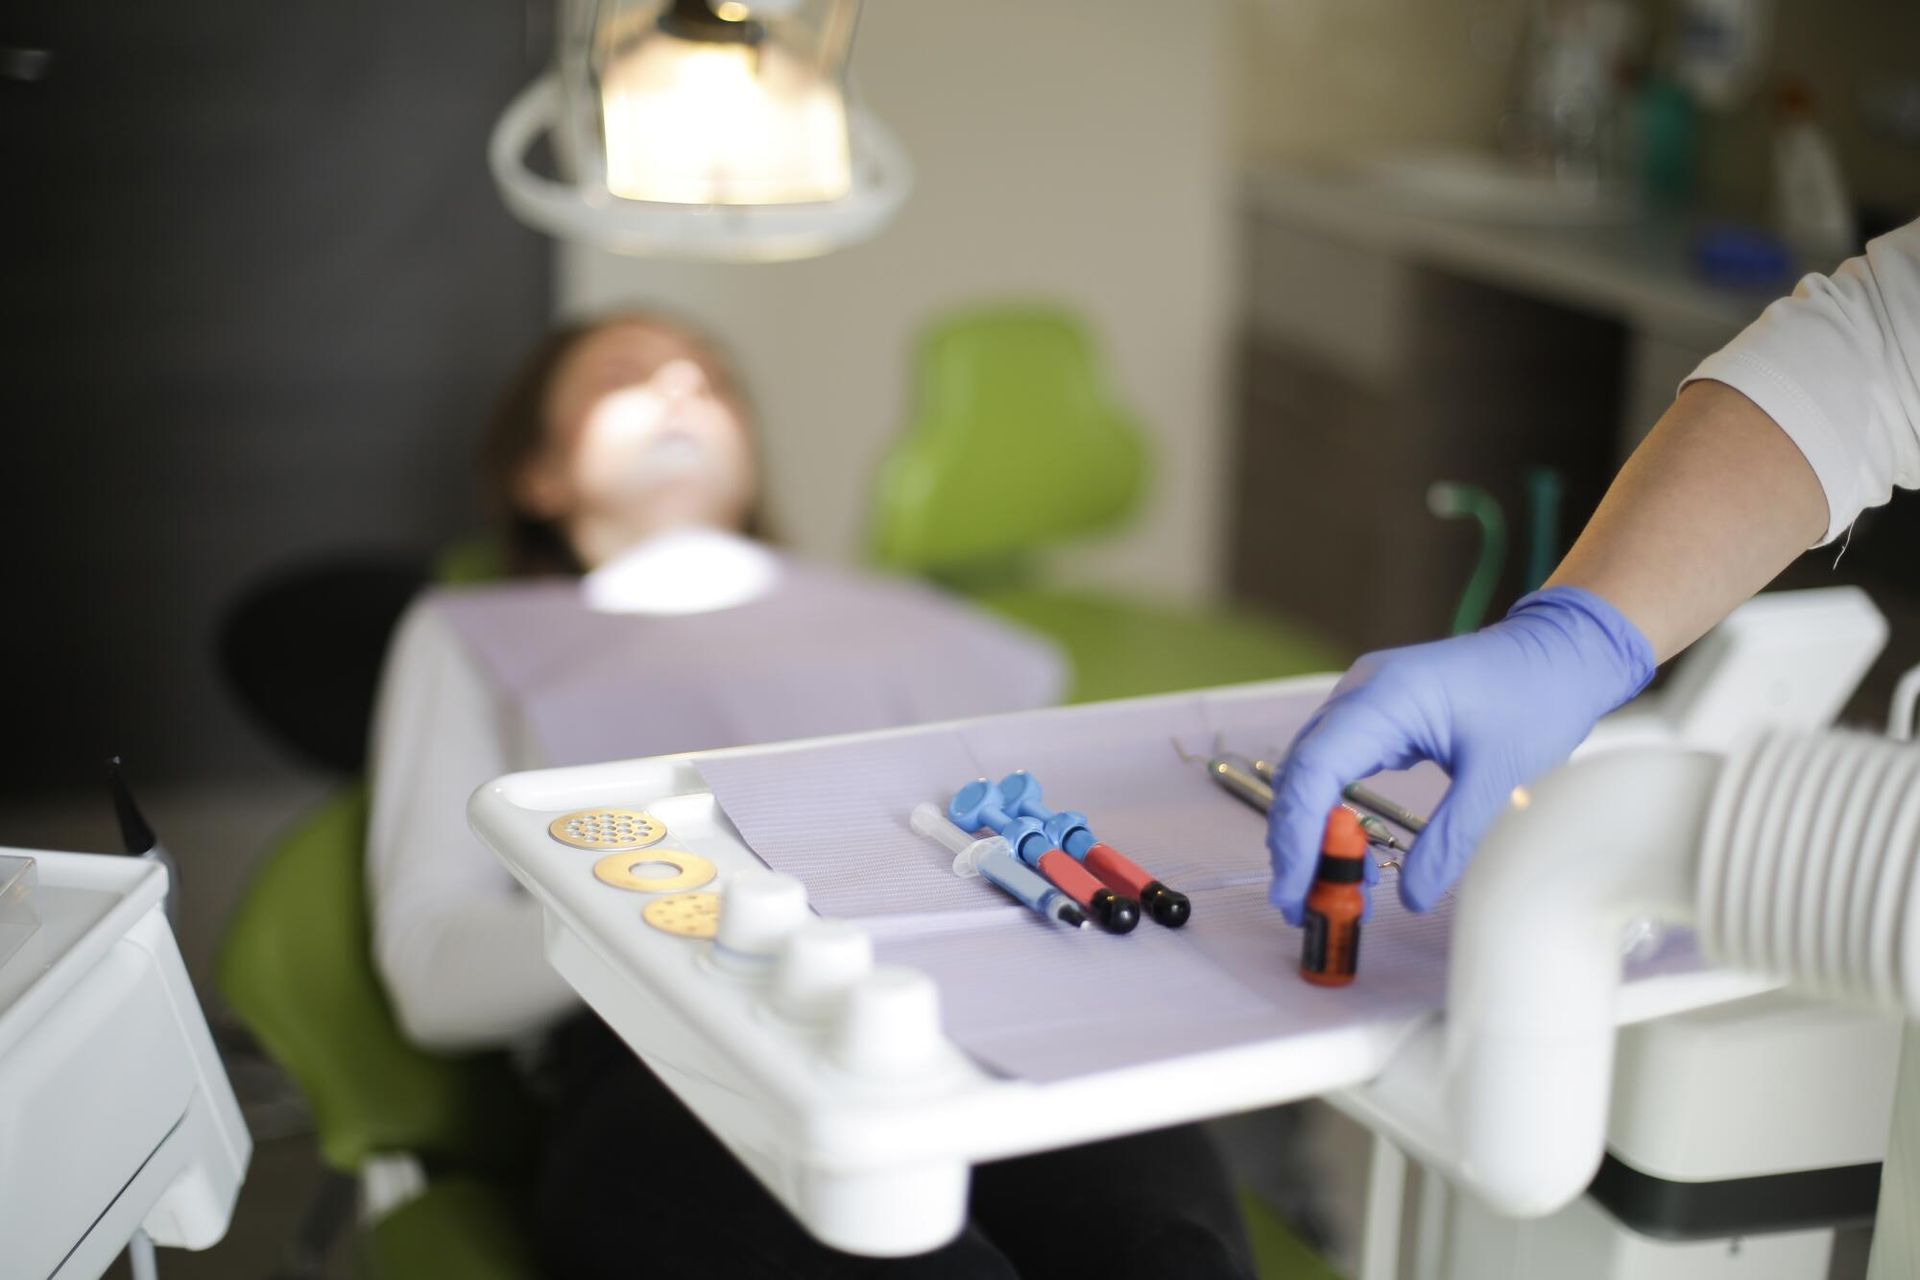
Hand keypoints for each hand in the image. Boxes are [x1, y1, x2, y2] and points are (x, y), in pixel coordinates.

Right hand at [1267, 586, 1654, 922]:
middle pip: (1300, 775)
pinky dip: (1332, 810)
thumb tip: (1412, 897)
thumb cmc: (1536, 699)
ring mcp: (1362, 700)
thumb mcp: (1500, 778)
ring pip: (1310, 772)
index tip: (1295, 890)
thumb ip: (1451, 839)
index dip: (1296, 835)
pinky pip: (1332, 764)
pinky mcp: (1374, 713)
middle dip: (1296, 843)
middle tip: (1306, 904)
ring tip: (1336, 885)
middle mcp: (1359, 693)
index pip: (1313, 771)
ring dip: (1313, 830)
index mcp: (1384, 699)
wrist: (1560, 651)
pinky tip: (1351, 846)